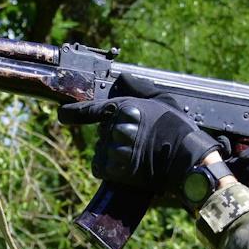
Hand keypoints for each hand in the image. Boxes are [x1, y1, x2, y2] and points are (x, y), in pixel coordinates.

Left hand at [57, 73, 218, 191]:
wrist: (186, 160)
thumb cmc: (179, 130)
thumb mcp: (164, 100)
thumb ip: (139, 88)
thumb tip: (123, 78)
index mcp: (126, 107)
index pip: (93, 109)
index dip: (75, 112)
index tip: (62, 114)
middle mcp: (115, 126)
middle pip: (103, 133)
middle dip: (116, 138)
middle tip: (140, 143)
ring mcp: (112, 148)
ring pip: (102, 151)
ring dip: (115, 155)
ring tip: (138, 156)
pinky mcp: (113, 169)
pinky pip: (102, 168)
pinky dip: (112, 170)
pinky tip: (129, 168)